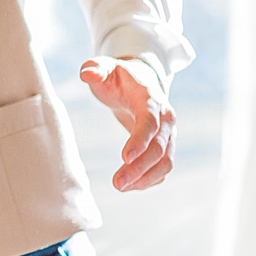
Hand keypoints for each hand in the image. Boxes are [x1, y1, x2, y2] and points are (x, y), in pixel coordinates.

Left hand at [79, 56, 174, 190]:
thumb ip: (95, 69)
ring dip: (145, 178)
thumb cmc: (119, 77)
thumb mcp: (105, 68)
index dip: (140, 140)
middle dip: (139, 168)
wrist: (140, 82)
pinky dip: (149, 179)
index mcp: (151, 98)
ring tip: (121, 186)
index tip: (124, 157)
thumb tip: (87, 73)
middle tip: (117, 183)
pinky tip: (130, 185)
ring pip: (165, 162)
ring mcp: (168, 134)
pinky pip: (163, 168)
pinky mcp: (165, 146)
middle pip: (159, 148)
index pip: (150, 122)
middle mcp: (165, 118)